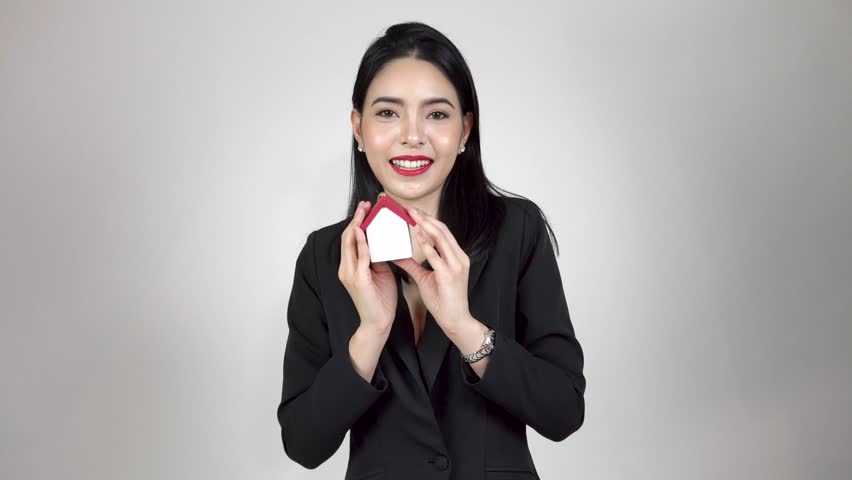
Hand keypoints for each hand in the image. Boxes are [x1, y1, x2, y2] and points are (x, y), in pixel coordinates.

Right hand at [338, 201, 396, 334]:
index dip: (357, 222)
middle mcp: (346, 268)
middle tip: (365, 204)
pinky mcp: (358, 281)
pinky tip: (364, 232)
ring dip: (357, 225)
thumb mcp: (380, 273)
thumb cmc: (380, 299)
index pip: (351, 239)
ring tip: (364, 211)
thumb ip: (377, 258)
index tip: (366, 208)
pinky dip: (361, 243)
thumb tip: (383, 242)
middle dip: (356, 218)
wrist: (378, 323)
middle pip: (347, 237)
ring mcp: (350, 274)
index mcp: (351, 266)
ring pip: (350, 243)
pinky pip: (359, 258)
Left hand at [391, 207, 471, 333]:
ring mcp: (456, 265)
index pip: (442, 233)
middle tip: (410, 208)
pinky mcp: (449, 274)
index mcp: (456, 257)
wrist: (455, 320)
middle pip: (442, 230)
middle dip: (426, 218)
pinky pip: (436, 255)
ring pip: (441, 237)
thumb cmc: (443, 300)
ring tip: (412, 215)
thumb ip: (412, 265)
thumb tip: (397, 254)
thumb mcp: (425, 278)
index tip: (413, 213)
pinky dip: (426, 243)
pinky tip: (416, 235)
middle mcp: (459, 257)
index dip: (428, 221)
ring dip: (426, 224)